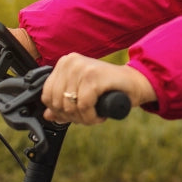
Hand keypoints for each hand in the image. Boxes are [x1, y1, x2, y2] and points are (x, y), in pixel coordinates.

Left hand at [41, 54, 156, 124]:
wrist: (135, 83)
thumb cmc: (108, 88)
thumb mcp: (81, 94)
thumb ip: (63, 103)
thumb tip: (47, 116)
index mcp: (64, 63)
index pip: (47, 95)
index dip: (58, 112)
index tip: (72, 117)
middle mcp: (70, 62)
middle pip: (56, 102)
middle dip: (71, 117)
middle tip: (86, 118)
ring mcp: (81, 68)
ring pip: (70, 106)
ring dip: (83, 119)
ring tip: (94, 116)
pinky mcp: (93, 76)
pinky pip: (84, 106)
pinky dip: (91, 117)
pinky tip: (100, 116)